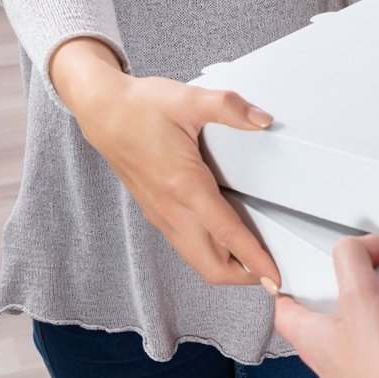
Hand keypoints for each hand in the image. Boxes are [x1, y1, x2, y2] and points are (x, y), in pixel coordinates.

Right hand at [51, 37, 279, 286]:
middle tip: (274, 272)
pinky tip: (226, 241)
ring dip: (228, 268)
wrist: (101, 112)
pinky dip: (210, 255)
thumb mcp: (187, 99)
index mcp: (185, 187)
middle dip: (245, 276)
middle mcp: (172, 209)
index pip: (228, 234)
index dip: (256, 260)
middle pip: (211, 265)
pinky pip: (186, 247)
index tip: (277, 279)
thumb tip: (263, 120)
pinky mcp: (156, 212)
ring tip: (257, 262)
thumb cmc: (140, 107)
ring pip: (197, 260)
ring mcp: (161, 215)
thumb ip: (229, 107)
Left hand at [271, 233, 378, 377]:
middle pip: (341, 316)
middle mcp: (338, 359)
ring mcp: (372, 373)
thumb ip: (355, 260)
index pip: (286, 309)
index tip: (302, 267)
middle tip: (375, 272)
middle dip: (361, 292)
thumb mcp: (362, 297)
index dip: (290, 284)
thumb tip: (361, 245)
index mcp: (315, 339)